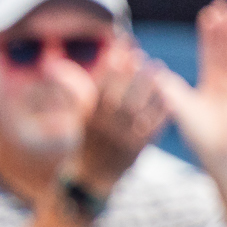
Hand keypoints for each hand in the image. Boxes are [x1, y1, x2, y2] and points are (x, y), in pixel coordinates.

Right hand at [71, 39, 169, 192]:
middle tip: (144, 57)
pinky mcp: (138, 148)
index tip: (123, 50)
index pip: (101, 86)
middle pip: (121, 96)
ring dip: (150, 88)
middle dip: (132, 75)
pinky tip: (169, 95)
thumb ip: (76, 89)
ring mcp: (122, 138)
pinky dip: (161, 111)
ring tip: (159, 68)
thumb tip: (56, 63)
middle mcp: (105, 127)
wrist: (93, 175)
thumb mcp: (79, 115)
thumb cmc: (89, 139)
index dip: (112, 66)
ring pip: (139, 109)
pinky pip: (152, 126)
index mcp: (89, 116)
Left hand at [161, 0, 226, 181]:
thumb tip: (146, 67)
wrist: (216, 151)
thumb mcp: (178, 105)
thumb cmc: (196, 132)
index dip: (209, 34)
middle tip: (222, 5)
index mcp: (211, 82)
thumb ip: (166, 86)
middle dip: (225, 28)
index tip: (207, 14)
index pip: (211, 52)